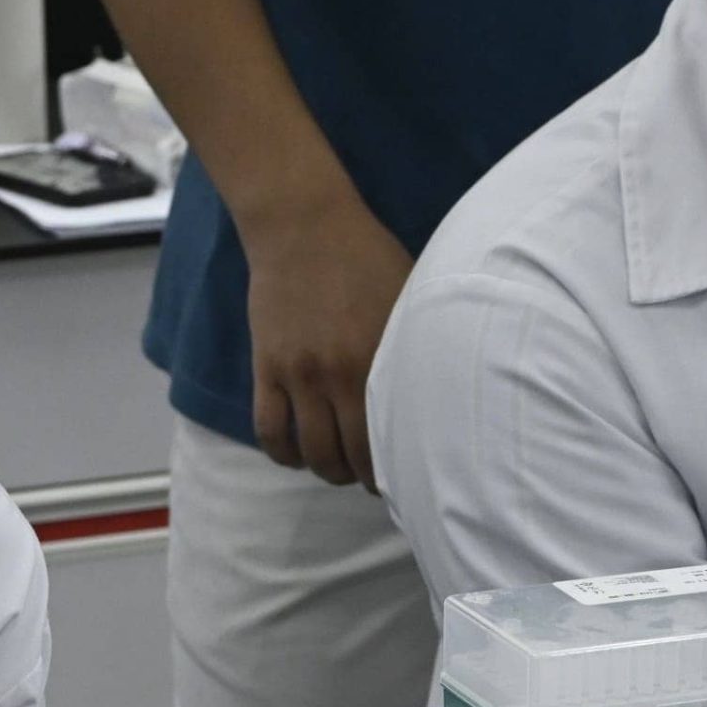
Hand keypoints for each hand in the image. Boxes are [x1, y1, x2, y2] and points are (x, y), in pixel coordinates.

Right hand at [239, 193, 414, 489]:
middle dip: (363, 478)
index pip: (391, 436)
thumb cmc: (366, 255)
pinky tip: (295, 456)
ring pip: (309, 450)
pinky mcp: (266, 368)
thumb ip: (419, 343)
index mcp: (381, 359)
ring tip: (335, 469)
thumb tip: (440, 387)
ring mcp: (298, 374)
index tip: (406, 475)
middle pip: (350, 454)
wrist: (304, 225)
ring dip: (324, 470)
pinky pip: (269, 430)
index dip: (398, 467)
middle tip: (372, 481)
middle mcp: (339, 374)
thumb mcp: (410, 296)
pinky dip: (282, 453)